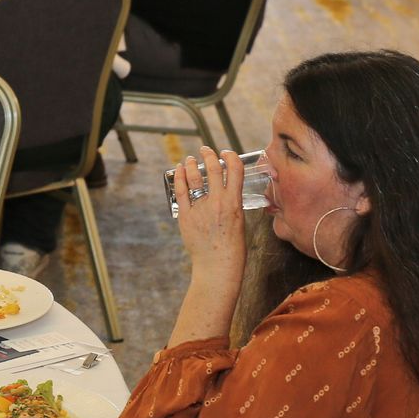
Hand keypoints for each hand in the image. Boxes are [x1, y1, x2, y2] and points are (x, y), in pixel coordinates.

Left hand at [174, 146, 247, 287]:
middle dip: (208, 155)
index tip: (225, 153)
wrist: (217, 267)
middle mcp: (217, 202)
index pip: (235, 170)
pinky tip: (178, 171)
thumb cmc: (233, 250)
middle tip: (205, 150)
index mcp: (235, 203)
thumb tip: (225, 194)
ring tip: (189, 159)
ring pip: (193, 177)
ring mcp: (200, 208)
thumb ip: (231, 205)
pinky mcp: (186, 216)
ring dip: (191, 164)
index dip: (230, 156)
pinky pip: (180, 191)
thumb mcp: (240, 222)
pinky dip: (178, 178)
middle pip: (212, 169)